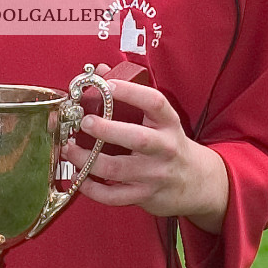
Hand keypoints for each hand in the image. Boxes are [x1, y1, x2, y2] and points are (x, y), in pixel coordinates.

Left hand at [64, 65, 227, 234]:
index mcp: (168, 123)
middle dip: (107, 130)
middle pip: (137, 138)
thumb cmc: (170, 145)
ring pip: (118, 169)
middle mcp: (164, 148)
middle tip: (84, 121)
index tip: (106, 85)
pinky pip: (113, 196)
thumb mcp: (160, 120)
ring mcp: (155, 174)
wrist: (197, 183)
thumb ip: (131, 96)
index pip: (154, 102)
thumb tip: (101, 71)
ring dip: (88, 160)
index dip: (130, 92)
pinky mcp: (145, 196)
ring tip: (70, 149)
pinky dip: (92, 188)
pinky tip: (79, 176)